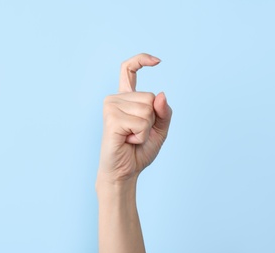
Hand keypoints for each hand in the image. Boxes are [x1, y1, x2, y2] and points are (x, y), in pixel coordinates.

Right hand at [97, 53, 171, 184]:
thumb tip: (160, 95)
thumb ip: (163, 112)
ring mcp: (111, 107)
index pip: (129, 70)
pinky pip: (141, 122)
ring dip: (146, 129)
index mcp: (126, 98)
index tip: (158, 61)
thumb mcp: (159, 129)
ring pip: (147, 109)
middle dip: (152, 119)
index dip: (142, 60)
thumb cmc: (139, 150)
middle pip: (150, 97)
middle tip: (138, 133)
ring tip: (132, 137)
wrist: (125, 171)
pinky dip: (141, 136)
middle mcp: (116, 99)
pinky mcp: (111, 119)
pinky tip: (128, 140)